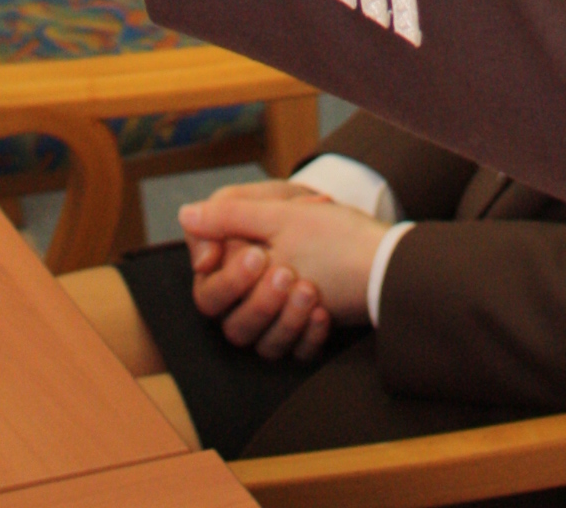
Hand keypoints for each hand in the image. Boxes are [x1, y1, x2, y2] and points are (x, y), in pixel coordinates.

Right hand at [181, 181, 387, 354]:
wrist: (379, 252)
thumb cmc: (326, 224)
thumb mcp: (281, 212)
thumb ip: (230, 214)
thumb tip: (186, 215)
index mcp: (239, 264)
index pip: (209, 289)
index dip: (227, 280)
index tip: (256, 256)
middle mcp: (252, 296)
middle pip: (231, 322)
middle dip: (258, 300)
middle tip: (286, 273)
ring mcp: (278, 320)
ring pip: (261, 342)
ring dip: (285, 318)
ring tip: (311, 291)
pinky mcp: (300, 337)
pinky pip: (294, 352)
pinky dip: (308, 334)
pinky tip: (324, 313)